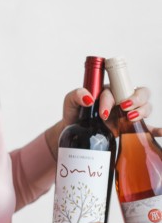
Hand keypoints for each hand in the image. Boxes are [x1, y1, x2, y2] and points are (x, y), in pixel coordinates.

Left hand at [45, 86, 159, 158]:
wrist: (74, 131)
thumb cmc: (74, 113)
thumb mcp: (70, 101)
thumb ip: (76, 95)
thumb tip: (89, 98)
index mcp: (109, 91)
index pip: (116, 90)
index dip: (110, 100)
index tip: (102, 112)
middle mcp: (122, 100)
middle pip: (140, 92)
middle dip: (136, 99)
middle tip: (124, 108)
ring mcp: (128, 113)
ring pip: (146, 106)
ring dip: (143, 111)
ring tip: (130, 119)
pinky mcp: (130, 128)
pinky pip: (148, 127)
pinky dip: (155, 129)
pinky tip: (158, 133)